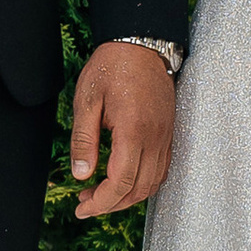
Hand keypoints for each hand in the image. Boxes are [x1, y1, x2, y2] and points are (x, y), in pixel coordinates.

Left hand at [67, 42, 175, 220]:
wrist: (141, 43)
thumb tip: (81, 175)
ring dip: (128, 197)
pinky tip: (124, 180)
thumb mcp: (87, 100)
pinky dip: (143, 184)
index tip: (81, 207)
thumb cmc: (112, 67)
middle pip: (138, 190)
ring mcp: (166, 136)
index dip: (100, 203)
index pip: (121, 183)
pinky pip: (161, 169)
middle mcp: (155, 138)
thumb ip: (84, 140)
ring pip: (153, 183)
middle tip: (86, 202)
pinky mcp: (169, 132)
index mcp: (133, 131)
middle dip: (111, 204)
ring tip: (101, 194)